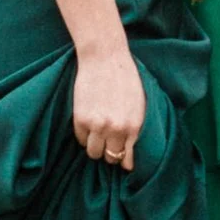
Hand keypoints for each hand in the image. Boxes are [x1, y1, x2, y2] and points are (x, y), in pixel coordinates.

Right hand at [72, 39, 145, 170]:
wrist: (104, 56)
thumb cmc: (125, 78)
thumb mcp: (139, 105)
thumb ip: (134, 128)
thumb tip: (129, 156)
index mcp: (134, 125)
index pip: (128, 157)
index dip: (124, 161)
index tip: (122, 163)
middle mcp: (117, 129)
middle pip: (110, 157)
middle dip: (109, 153)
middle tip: (107, 143)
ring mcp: (97, 125)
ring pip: (93, 153)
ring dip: (95, 147)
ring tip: (97, 134)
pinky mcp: (81, 119)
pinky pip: (80, 139)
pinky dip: (83, 135)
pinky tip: (88, 123)